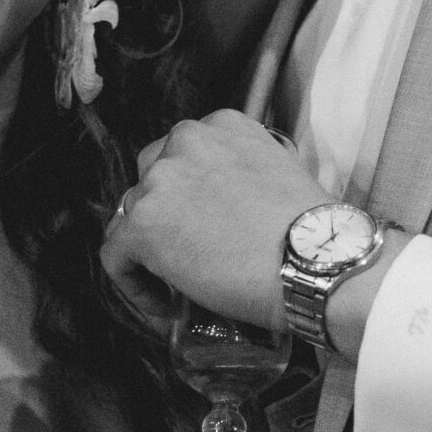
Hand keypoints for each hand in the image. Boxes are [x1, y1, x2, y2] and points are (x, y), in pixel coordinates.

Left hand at [102, 110, 325, 328]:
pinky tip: (164, 307)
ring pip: (133, 217)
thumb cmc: (314, 230)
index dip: (189, 196)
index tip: (204, 226)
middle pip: (152, 179)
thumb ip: (244, 172)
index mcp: (221, 125)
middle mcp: (186, 140)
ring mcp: (160, 181)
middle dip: (165, 216)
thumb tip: (228, 204)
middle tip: (189, 253)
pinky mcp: (143, 225)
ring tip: (177, 287)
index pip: (184, 156)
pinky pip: (116, 256)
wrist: (315, 262)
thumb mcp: (282, 171)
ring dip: (151, 252)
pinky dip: (134, 285)